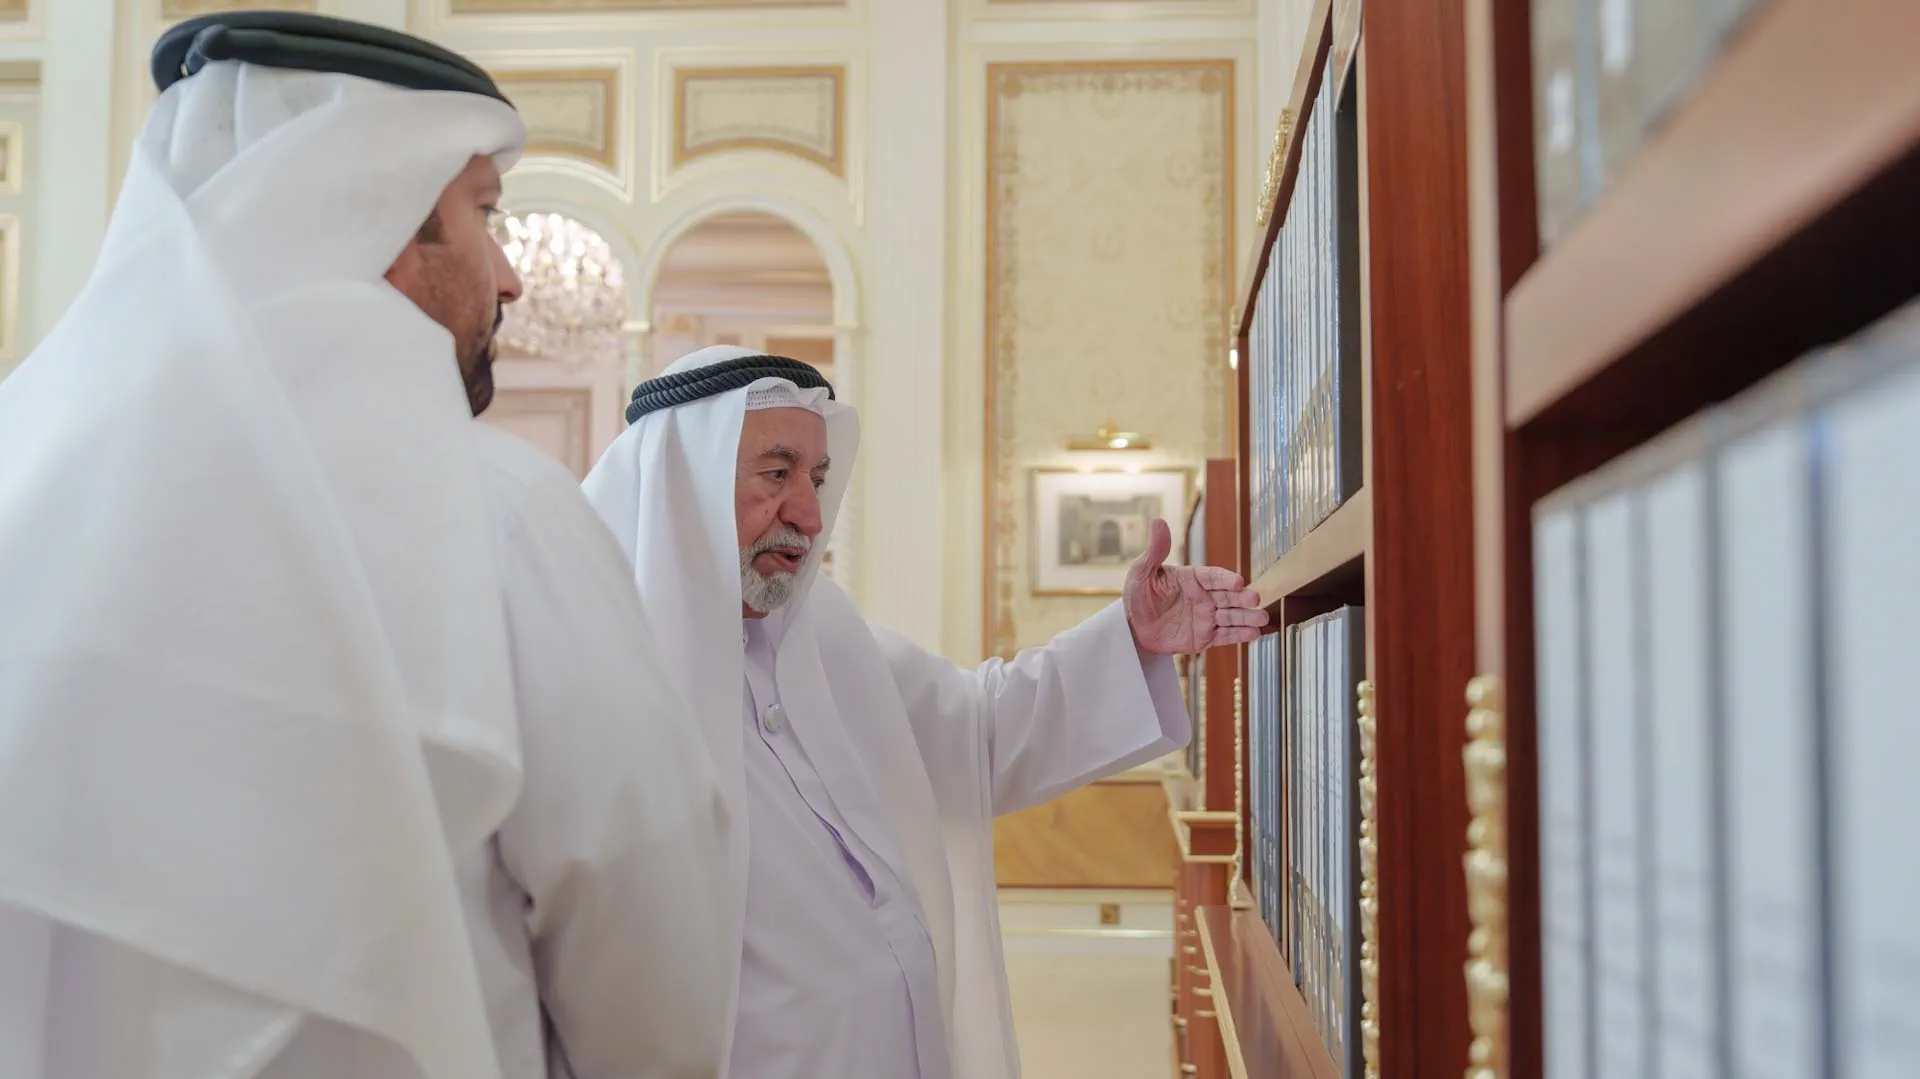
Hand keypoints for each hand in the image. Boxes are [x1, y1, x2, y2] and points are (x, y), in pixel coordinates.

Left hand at [1123, 519, 1269, 654]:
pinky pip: (1225, 636)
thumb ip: (1155, 550)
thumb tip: (1158, 521)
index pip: (1213, 576)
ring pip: (1231, 616)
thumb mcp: (1142, 571)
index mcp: (1193, 578)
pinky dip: (1239, 635)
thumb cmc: (1138, 595)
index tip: (1238, 582)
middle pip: (1228, 596)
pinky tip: (1253, 634)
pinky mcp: (1205, 637)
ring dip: (1247, 617)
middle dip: (1243, 598)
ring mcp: (1206, 617)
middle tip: (1255, 599)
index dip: (1225, 579)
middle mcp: (1204, 596)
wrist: (1133, 627)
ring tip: (1262, 619)